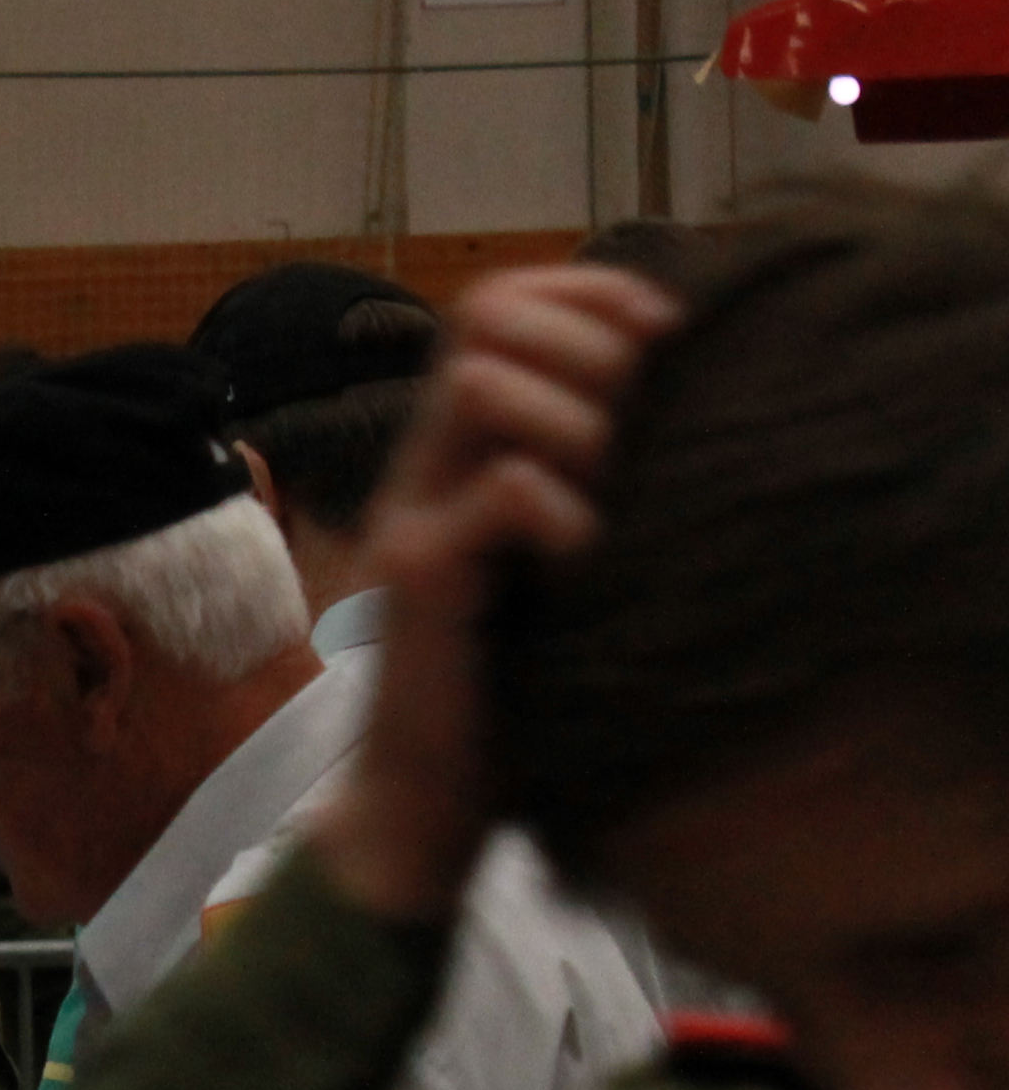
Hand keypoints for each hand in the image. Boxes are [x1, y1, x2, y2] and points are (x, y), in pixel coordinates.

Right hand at [320, 264, 679, 923]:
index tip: (665, 336)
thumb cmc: (506, 683)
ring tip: (605, 494)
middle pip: (488, 318)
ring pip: (480, 386)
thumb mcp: (552, 553)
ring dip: (573, 424)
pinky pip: (501, 492)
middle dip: (589, 350)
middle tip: (635, 431)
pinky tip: (584, 563)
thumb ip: (583, 473)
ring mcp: (410, 515)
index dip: (587, 291)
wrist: (424, 798)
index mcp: (455, 451)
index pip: (500, 299)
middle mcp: (421, 465)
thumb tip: (680, 398)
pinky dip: (562, 511)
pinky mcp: (419, 578)